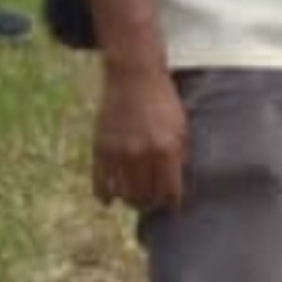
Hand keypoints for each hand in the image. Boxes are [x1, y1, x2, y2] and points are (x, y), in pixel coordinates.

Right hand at [94, 64, 190, 214]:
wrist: (134, 78)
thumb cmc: (163, 102)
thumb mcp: (181, 127)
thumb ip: (179, 156)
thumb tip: (175, 184)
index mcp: (167, 148)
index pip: (169, 191)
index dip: (171, 202)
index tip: (171, 204)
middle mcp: (142, 153)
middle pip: (145, 195)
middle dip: (150, 203)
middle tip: (152, 203)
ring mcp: (119, 151)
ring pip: (123, 193)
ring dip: (129, 200)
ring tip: (134, 200)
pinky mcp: (100, 147)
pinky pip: (100, 182)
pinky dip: (105, 195)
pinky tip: (109, 200)